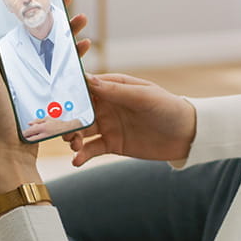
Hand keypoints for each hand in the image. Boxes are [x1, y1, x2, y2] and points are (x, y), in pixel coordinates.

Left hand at [0, 0, 88, 197]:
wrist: (9, 157)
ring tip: (84, 24)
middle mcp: (13, 71)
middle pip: (38, 37)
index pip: (16, 27)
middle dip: (56, 17)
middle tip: (70, 0)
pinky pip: (60, 75)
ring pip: (52, 54)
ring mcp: (29, 85)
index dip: (30, 7)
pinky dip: (73, 63)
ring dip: (68, 38)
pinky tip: (84, 54)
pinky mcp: (43, 98)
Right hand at [64, 74, 196, 165]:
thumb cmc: (168, 108)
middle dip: (65, 118)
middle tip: (57, 128)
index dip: (68, 91)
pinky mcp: (112, 144)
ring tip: (73, 144)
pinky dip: (82, 155)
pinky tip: (76, 160)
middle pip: (78, 110)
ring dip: (72, 136)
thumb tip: (88, 79)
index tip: (53, 99)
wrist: (187, 135)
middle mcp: (106, 105)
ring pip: (81, 130)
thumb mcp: (144, 97)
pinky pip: (91, 149)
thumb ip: (116, 90)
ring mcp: (107, 125)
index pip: (85, 86)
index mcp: (113, 87)